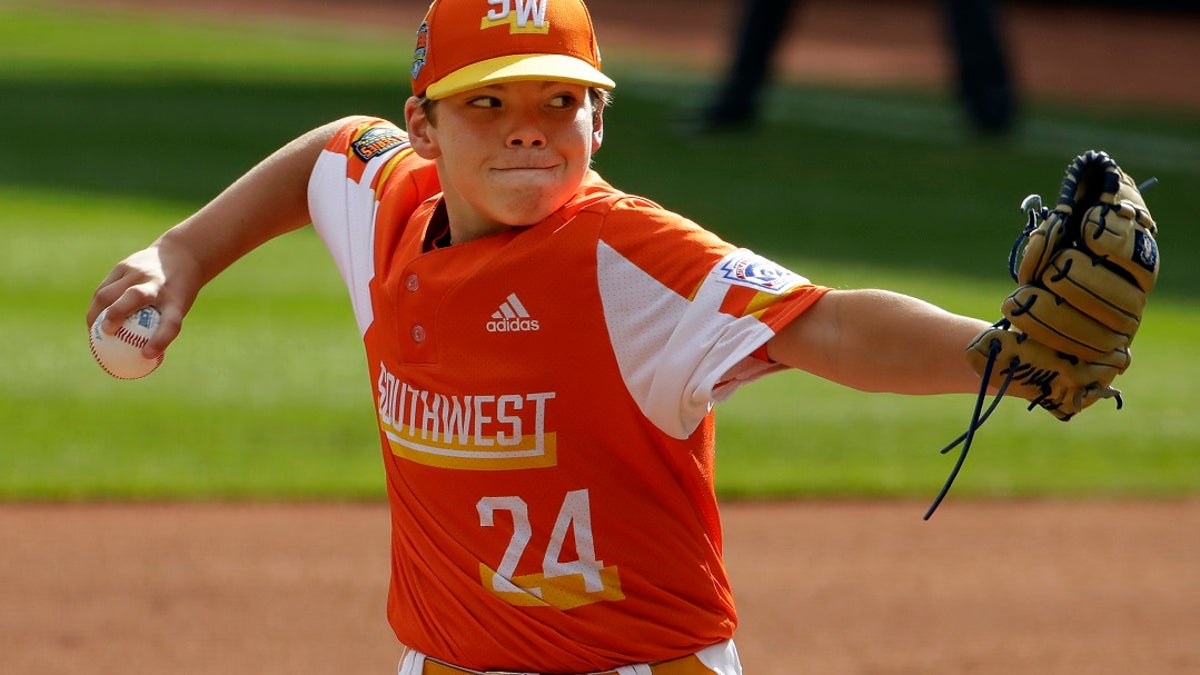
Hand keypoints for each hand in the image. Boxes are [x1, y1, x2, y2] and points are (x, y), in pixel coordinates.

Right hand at [87, 241, 203, 358]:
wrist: (180, 255)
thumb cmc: (178, 293)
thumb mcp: (179, 308)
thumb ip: (160, 329)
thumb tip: (139, 360)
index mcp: (177, 299)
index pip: (171, 322)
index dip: (160, 340)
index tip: (147, 355)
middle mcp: (157, 284)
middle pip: (136, 296)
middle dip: (117, 313)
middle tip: (106, 331)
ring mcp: (138, 272)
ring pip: (109, 292)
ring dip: (96, 313)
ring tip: (93, 332)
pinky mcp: (123, 266)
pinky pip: (103, 288)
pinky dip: (96, 306)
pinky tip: (92, 320)